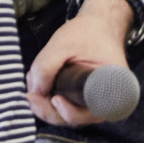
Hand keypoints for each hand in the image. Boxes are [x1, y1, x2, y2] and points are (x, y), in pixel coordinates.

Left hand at [27, 0, 132, 127]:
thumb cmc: (87, 32)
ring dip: (46, 104)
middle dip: (48, 109)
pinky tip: (38, 83)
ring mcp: (94, 101)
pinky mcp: (83, 98)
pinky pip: (66, 106)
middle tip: (31, 94)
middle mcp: (106, 100)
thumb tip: (34, 93)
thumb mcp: (61, 44)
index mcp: (112, 87)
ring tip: (34, 80)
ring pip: (66, 115)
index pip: (89, 113)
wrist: (100, 23)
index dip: (68, 112)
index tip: (55, 99)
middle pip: (74, 118)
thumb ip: (45, 68)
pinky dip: (49, 99)